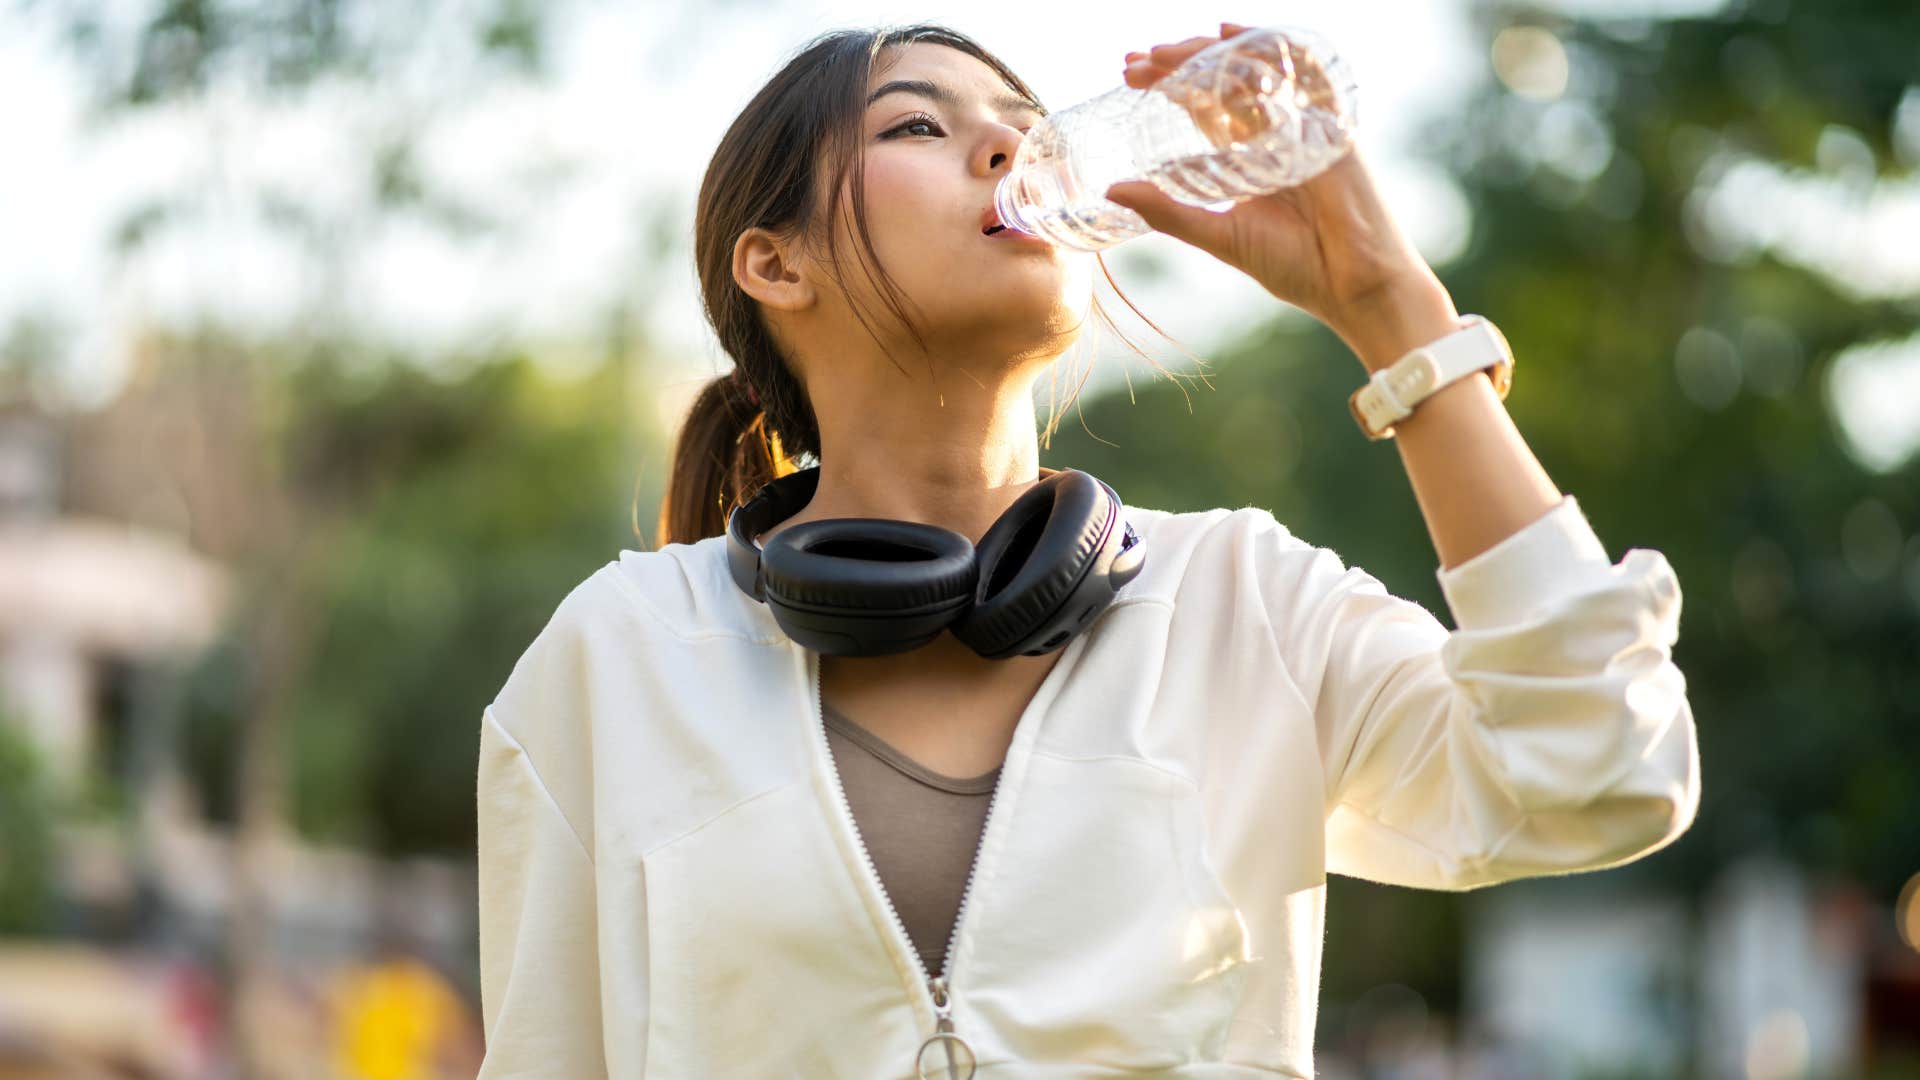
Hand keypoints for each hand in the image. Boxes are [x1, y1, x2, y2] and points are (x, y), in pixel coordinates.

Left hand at [1107, 23, 1451, 349]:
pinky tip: (1230, 34)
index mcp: (1248, 157)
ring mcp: (1303, 125)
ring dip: (1208, 55)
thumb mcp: (1219, 234)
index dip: (1168, 86)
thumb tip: (1110, 191)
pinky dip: (1270, 46)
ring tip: (1164, 55)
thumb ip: (1168, 212)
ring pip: (1254, 70)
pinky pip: (1302, 71)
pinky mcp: (1330, 124)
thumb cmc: (1295, 266)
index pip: (1204, 105)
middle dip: (1178, 65)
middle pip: (1223, 81)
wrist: (1350, 285)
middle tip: (1135, 62)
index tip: (1128, 76)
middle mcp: (1274, 134)